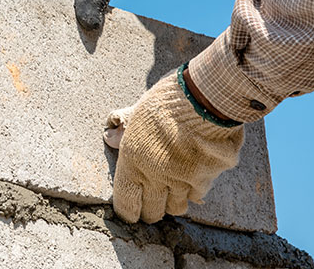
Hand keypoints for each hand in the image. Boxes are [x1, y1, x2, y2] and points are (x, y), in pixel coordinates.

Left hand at [106, 66, 244, 223]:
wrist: (203, 100)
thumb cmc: (167, 102)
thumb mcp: (138, 112)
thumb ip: (124, 129)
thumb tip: (109, 137)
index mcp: (133, 162)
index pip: (126, 202)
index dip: (128, 212)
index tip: (131, 213)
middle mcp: (155, 177)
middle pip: (152, 211)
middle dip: (151, 210)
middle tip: (152, 205)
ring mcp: (181, 181)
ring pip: (176, 207)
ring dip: (173, 202)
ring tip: (172, 194)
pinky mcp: (205, 179)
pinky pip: (197, 195)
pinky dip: (195, 191)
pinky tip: (193, 181)